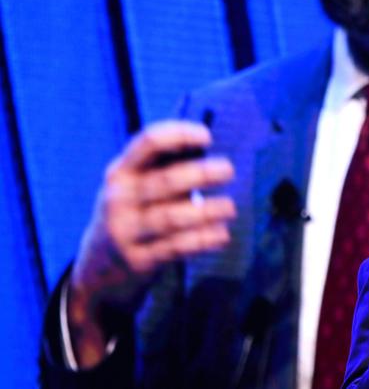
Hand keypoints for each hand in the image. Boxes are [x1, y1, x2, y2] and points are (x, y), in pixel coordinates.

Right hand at [67, 120, 235, 366]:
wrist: (94, 276)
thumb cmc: (128, 220)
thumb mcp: (134, 191)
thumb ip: (165, 170)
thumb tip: (212, 148)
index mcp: (119, 173)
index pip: (146, 143)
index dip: (178, 136)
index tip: (206, 136)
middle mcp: (118, 199)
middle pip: (163, 181)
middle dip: (198, 175)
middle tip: (227, 170)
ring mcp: (124, 233)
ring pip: (171, 218)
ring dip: (205, 211)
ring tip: (230, 206)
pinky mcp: (138, 262)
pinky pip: (176, 248)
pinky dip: (202, 239)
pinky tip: (222, 233)